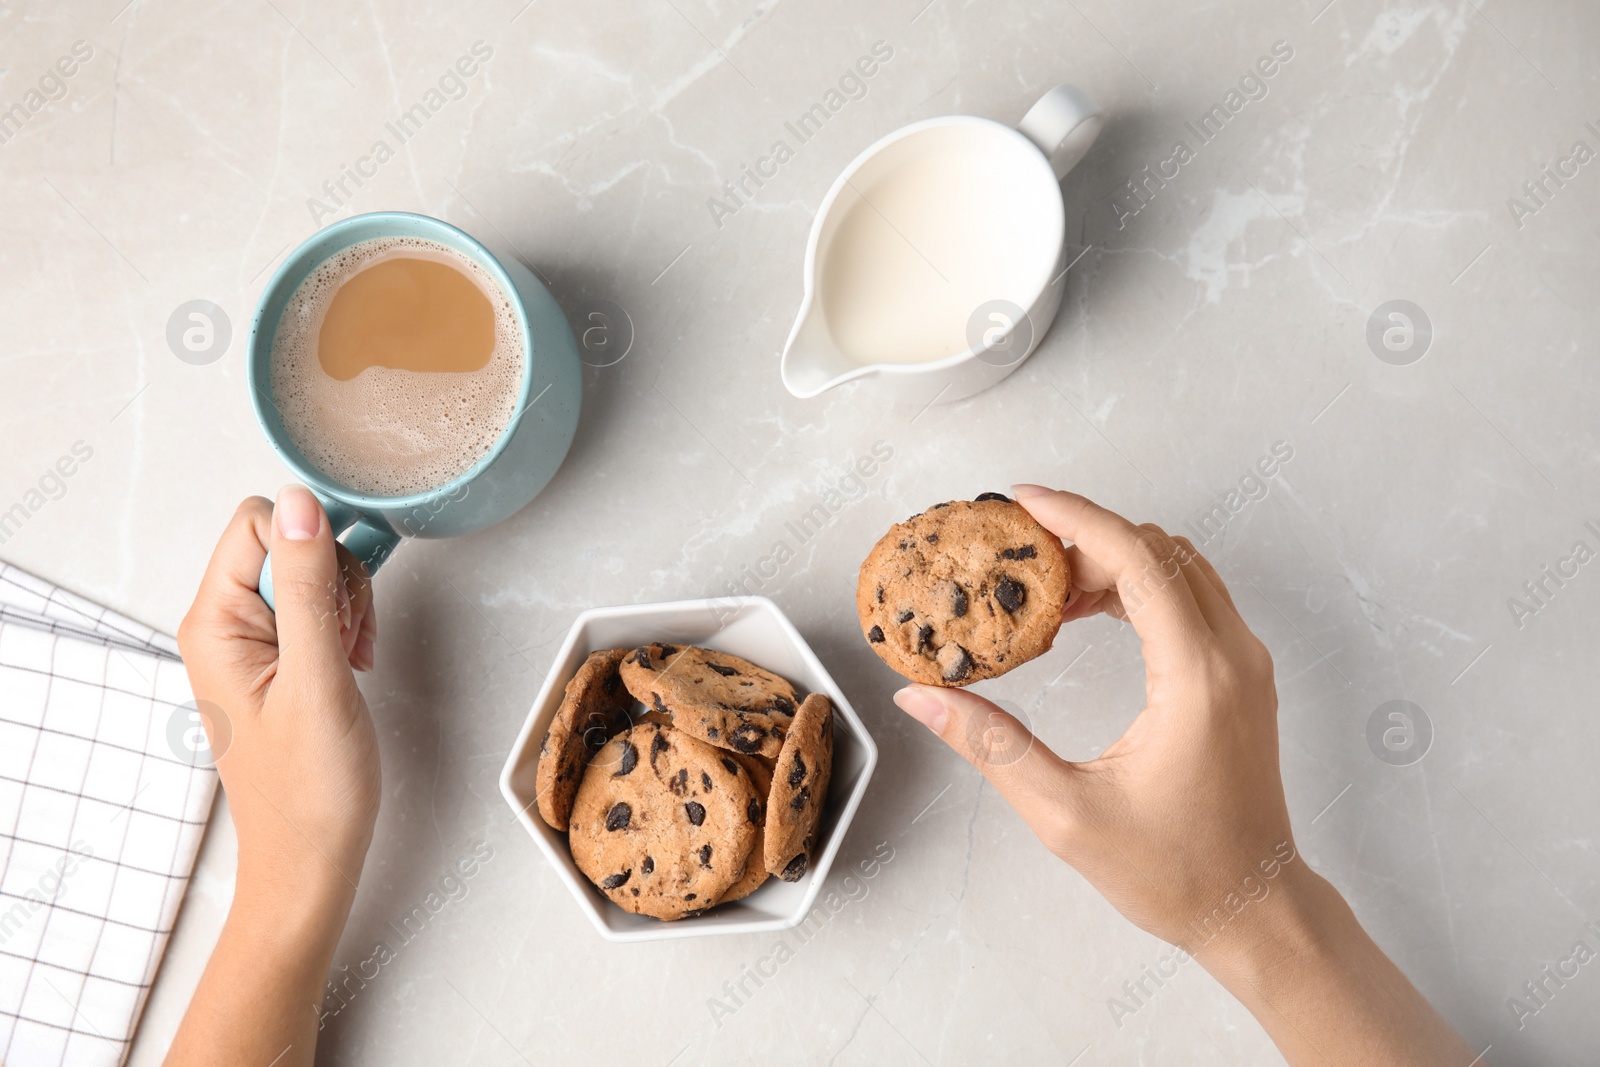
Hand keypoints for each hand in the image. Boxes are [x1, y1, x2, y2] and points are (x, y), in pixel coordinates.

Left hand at [176, 485, 380, 897]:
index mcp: (214, 621)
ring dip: (347, 605)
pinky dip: (345, 626)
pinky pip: (315, 606)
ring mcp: (248, 641)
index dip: (314, 550)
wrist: (311, 857)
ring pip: (310, 571)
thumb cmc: (310, 787)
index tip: (336, 605)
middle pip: (289, 542)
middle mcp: (221, 624)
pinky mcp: (276, 656)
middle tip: (346, 642)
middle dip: (336, 581)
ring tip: (351, 659)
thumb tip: (299, 502)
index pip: (260, 524)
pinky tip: (352, 664)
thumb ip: (307, 585)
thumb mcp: (317, 677)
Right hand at [893, 485, 1476, 1065]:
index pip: (1140, 560)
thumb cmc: (1174, 872)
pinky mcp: (1241, 677)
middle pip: (1159, 550)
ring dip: (1113, 558)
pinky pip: (1191, 598)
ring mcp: (1245, 663)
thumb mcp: (1065, 813)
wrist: (1253, 909)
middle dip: (1085, 535)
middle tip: (1017, 550)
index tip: (1023, 501)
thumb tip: (922, 698)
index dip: (1077, 518)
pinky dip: (1138, 585)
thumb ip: (990, 745)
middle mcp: (1232, 656)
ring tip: (1043, 587)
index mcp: (1197, 678)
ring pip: (1179, 567)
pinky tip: (1086, 612)